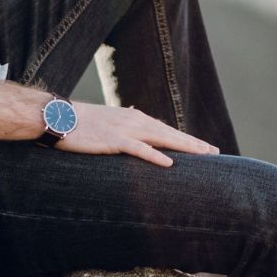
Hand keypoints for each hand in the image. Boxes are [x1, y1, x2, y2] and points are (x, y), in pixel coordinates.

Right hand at [58, 103, 218, 165]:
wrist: (60, 117)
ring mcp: (126, 129)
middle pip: (171, 134)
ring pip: (162, 139)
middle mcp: (136, 121)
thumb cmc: (83, 122)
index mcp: (136, 118)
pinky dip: (154, 155)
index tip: (206, 148)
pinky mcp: (113, 139)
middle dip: (194, 144)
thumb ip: (126, 120)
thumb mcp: (110, 119)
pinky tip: (169, 162)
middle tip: (215, 153)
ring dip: (184, 147)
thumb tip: (136, 115)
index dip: (187, 139)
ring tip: (203, 155)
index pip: (168, 130)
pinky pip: (138, 149)